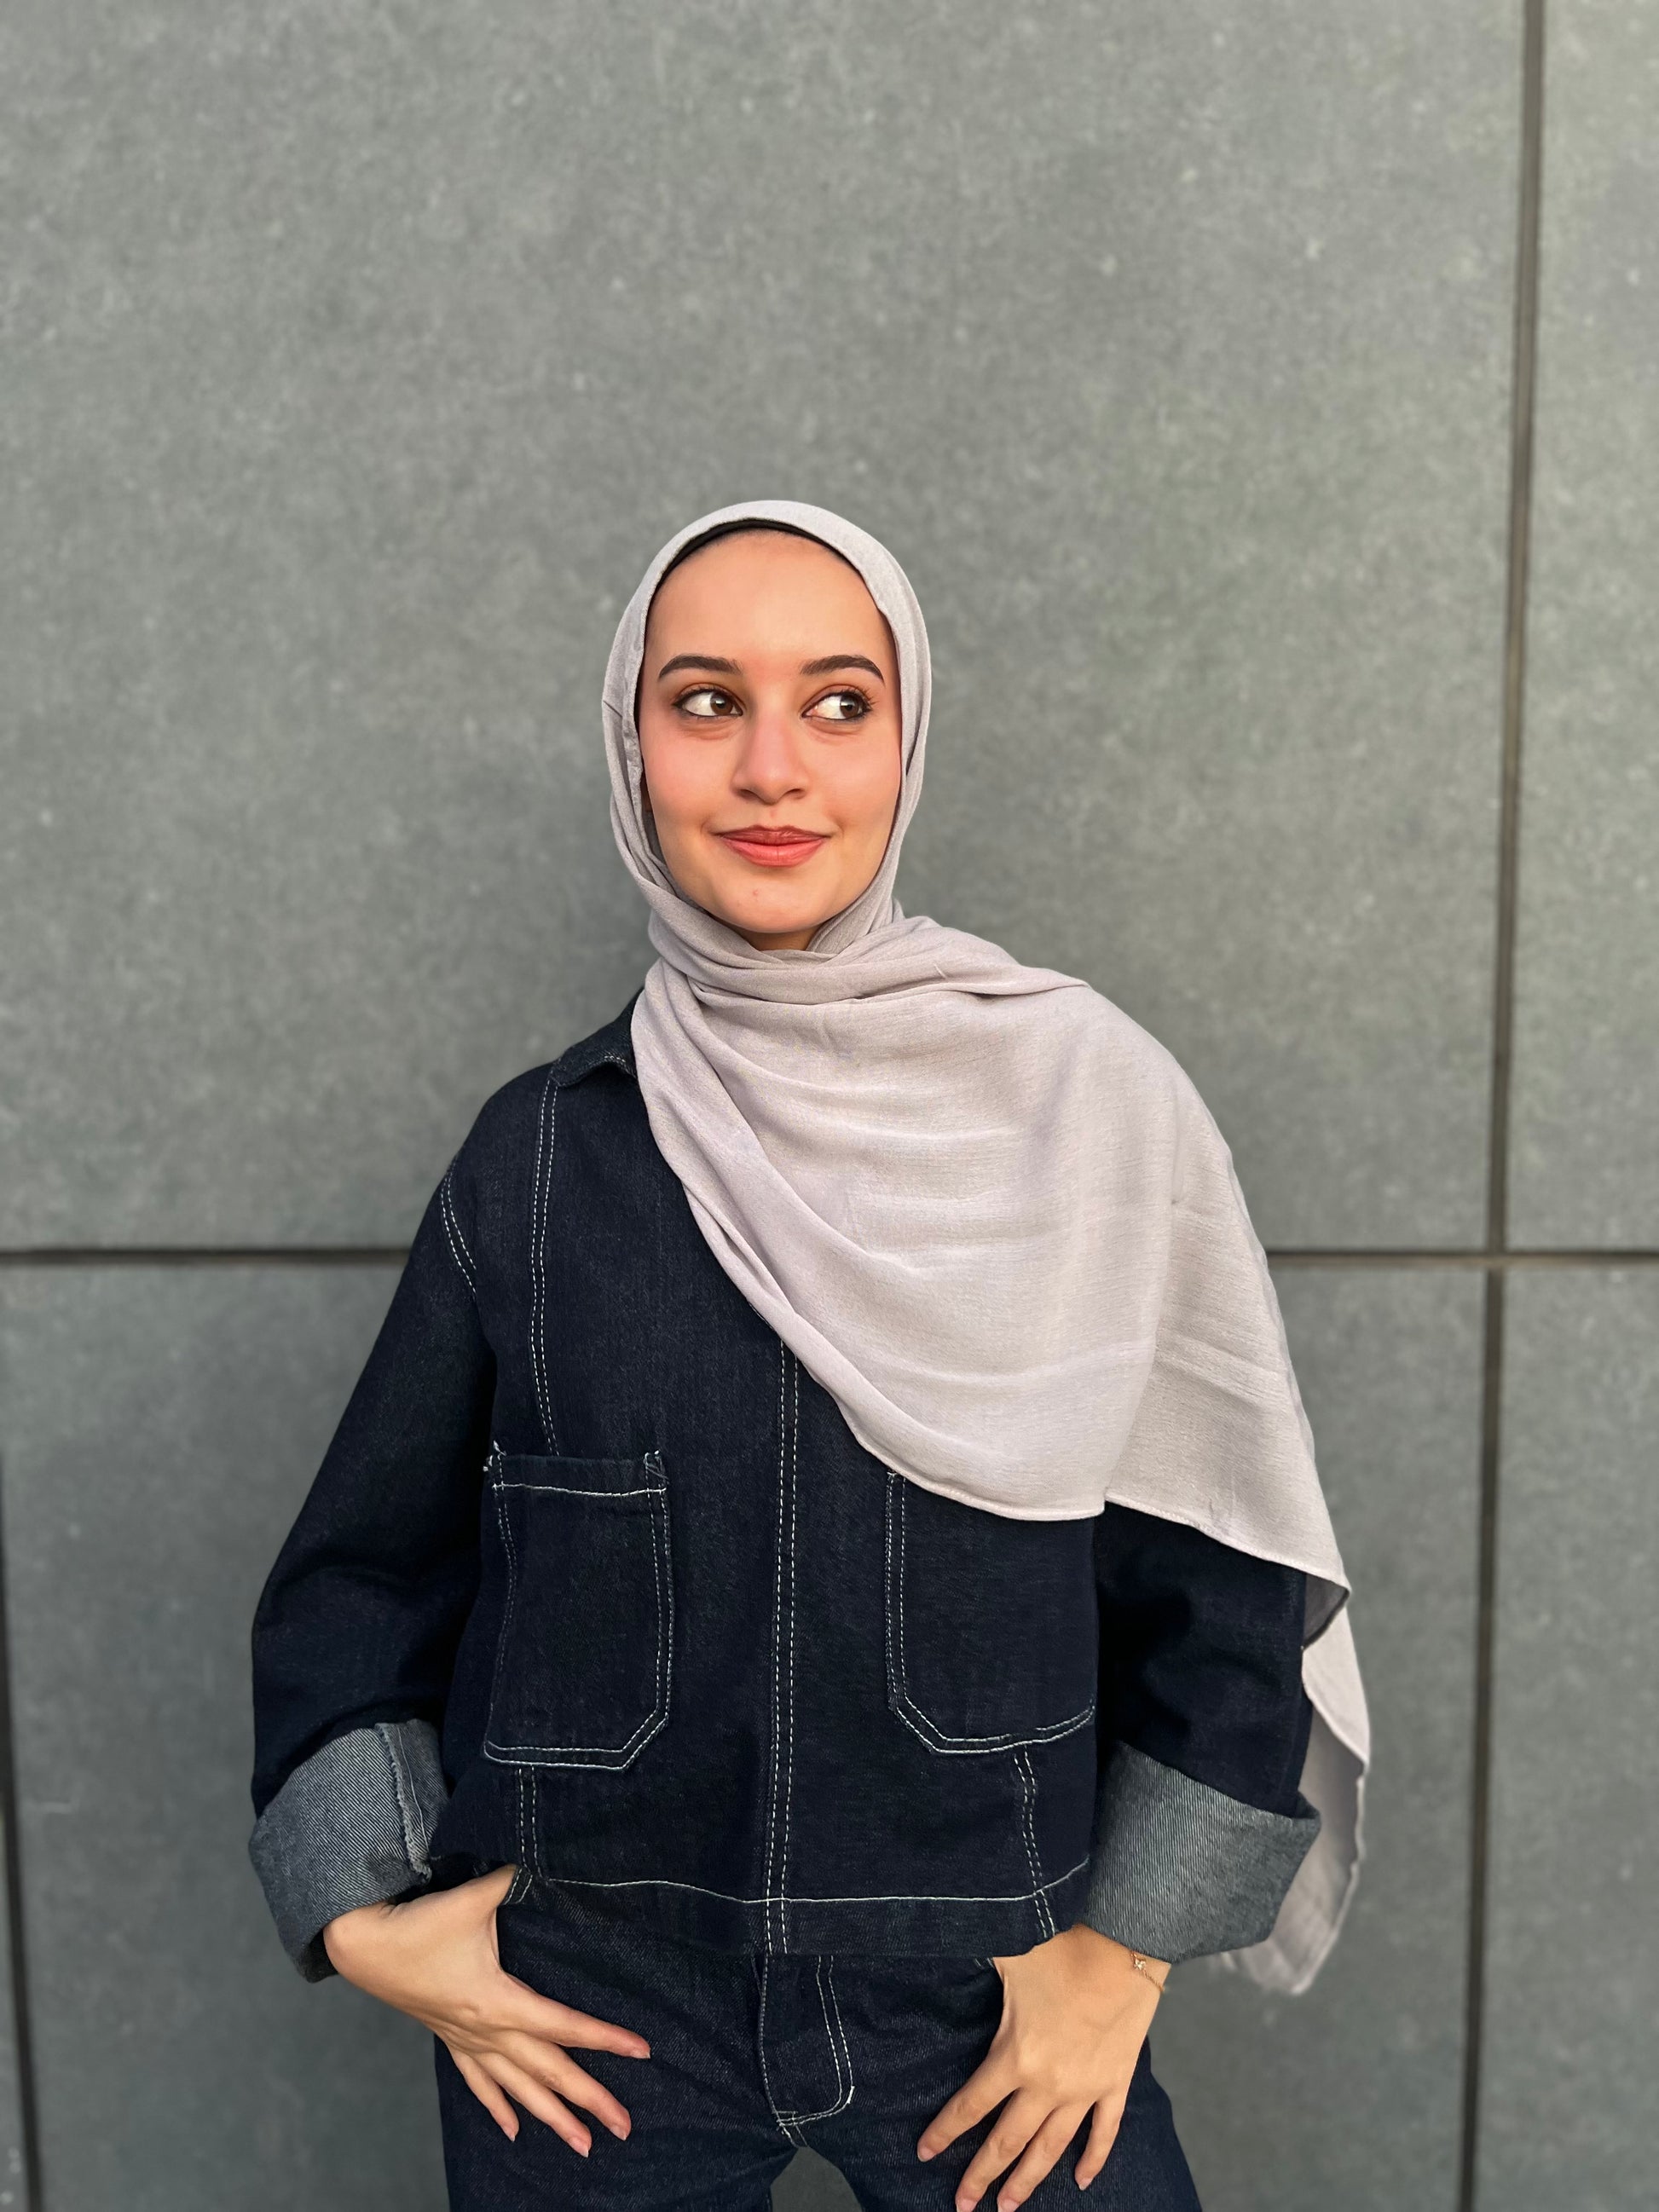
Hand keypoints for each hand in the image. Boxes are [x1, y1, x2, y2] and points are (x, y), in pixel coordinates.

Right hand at [322, 1862, 650, 2154]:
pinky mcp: (450, 2039)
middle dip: (588, 2100)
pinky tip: (515, 2132)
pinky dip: (499, 2108)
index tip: (642, 2051)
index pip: (563, 2026)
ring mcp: (467, 2041)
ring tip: (583, 2146)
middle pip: (547, 2072)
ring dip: (551, 2118)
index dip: (605, 2038)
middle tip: (625, 2128)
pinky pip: (479, 2084)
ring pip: (517, 2089)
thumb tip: (543, 1856)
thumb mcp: (472, 1898)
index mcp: (498, 2002)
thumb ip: (512, 1879)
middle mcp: (487, 2031)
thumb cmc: (420, 1923)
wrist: (365, 1946)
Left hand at [915, 1923, 1166, 2208]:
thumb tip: (946, 1949)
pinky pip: (1103, 2133)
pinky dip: (1093, 2159)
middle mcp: (1047, 2084)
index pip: (970, 2107)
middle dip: (981, 2176)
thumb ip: (975, 1968)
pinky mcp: (1115, 2084)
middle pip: (1007, 2142)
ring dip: (1028, 2180)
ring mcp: (1084, 2089)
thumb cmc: (1063, 1948)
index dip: (944, 2133)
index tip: (924, 2153)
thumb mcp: (1006, 1957)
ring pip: (1050, 2149)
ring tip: (1008, 2207)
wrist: (1125, 1948)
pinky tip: (1083, 2181)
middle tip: (963, 2204)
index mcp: (1015, 2056)